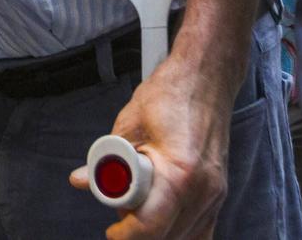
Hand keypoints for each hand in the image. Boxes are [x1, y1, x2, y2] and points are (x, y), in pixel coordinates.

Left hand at [69, 71, 229, 239]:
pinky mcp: (219, 195)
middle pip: (166, 236)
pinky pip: (202, 232)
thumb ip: (105, 158)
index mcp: (179, 172)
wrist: (206, 78)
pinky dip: (179, 234)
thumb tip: (82, 180)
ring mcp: (215, 195)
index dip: (124, 235)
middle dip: (137, 234)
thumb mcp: (130, 122)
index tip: (111, 232)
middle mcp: (203, 190)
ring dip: (158, 234)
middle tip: (119, 217)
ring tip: (139, 211)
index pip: (149, 226)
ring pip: (185, 238)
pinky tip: (164, 226)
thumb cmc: (171, 93)